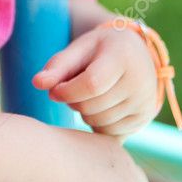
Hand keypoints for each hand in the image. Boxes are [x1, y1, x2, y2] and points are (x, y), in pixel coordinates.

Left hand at [32, 24, 159, 141]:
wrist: (135, 52)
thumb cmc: (101, 48)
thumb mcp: (80, 48)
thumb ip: (58, 65)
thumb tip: (36, 83)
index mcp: (123, 57)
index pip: (91, 85)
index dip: (66, 91)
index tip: (54, 90)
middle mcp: (140, 82)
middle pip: (92, 106)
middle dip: (73, 101)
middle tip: (72, 88)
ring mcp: (145, 103)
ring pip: (99, 122)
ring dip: (84, 113)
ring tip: (87, 95)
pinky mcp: (144, 118)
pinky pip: (111, 133)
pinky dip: (97, 124)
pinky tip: (99, 106)